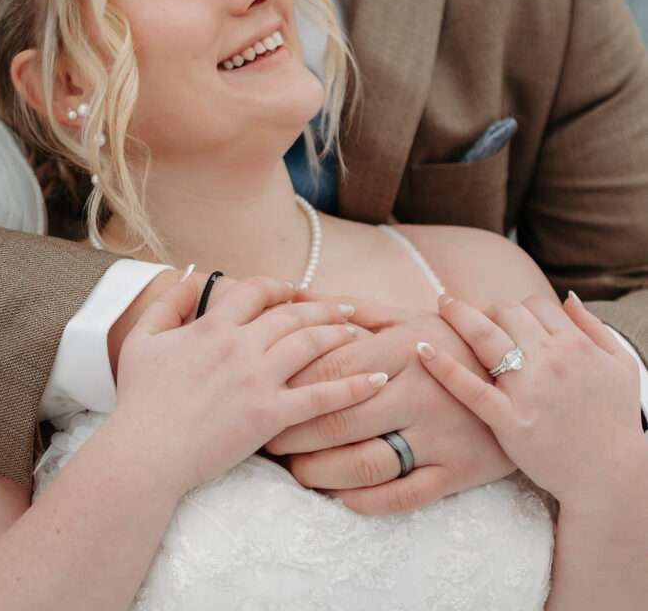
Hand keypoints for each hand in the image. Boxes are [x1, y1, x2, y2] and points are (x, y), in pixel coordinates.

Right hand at [114, 275, 382, 493]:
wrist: (145, 452)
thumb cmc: (140, 401)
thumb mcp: (142, 340)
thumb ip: (166, 303)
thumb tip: (185, 273)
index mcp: (213, 327)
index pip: (257, 291)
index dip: (280, 287)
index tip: (294, 291)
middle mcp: (240, 346)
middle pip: (293, 314)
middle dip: (323, 306)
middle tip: (346, 307)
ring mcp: (258, 379)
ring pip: (312, 344)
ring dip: (340, 334)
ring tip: (361, 333)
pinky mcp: (270, 415)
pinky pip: (322, 396)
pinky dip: (354, 385)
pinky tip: (378, 379)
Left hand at [265, 297, 512, 514]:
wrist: (529, 377)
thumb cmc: (453, 342)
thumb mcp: (408, 317)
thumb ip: (352, 309)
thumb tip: (296, 293)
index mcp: (406, 347)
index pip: (331, 370)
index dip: (291, 387)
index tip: (264, 396)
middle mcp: (422, 390)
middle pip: (338, 420)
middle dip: (292, 435)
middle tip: (267, 440)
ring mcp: (441, 435)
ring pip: (364, 464)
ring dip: (319, 473)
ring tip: (296, 470)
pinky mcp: (459, 472)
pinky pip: (401, 496)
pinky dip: (362, 500)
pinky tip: (338, 493)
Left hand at [418, 292, 645, 511]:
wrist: (609, 476)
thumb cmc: (615, 421)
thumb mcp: (621, 366)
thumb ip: (594, 327)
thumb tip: (568, 297)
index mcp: (576, 345)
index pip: (536, 305)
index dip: (519, 309)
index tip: (508, 319)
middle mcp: (551, 361)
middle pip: (507, 313)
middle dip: (490, 312)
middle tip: (476, 320)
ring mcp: (528, 391)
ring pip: (487, 337)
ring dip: (460, 315)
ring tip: (442, 304)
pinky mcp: (509, 421)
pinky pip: (470, 388)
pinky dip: (444, 367)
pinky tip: (423, 349)